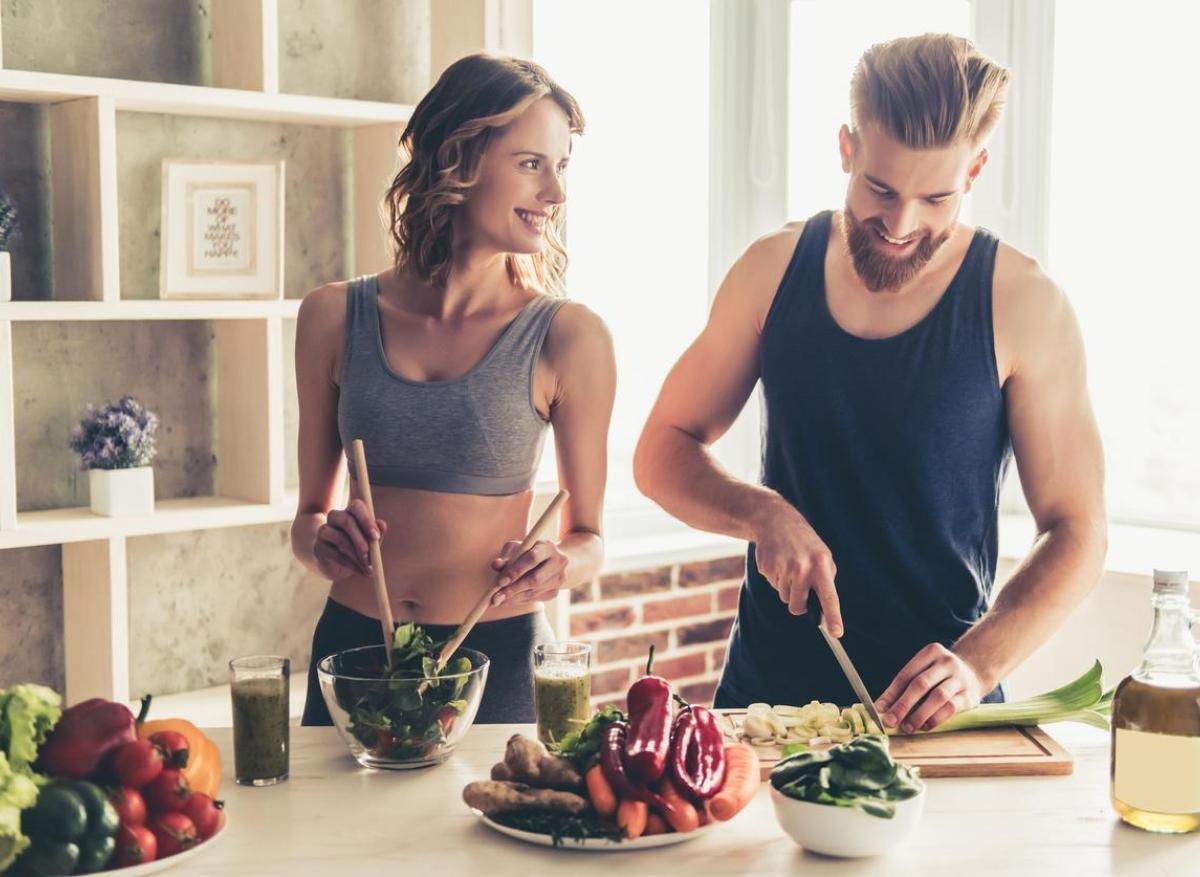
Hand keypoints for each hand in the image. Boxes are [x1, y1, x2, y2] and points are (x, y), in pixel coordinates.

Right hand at [312, 499, 387, 581]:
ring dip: (357, 556)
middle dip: (361, 540)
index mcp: (350, 511)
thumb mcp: (370, 541)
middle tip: (370, 557)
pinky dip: (350, 564)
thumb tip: (381, 524)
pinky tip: (360, 570)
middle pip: (346, 521)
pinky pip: (335, 554)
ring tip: (368, 567)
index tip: (376, 537)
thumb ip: (377, 533)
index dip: (367, 520)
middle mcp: (335, 517)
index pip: (356, 507)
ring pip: (340, 539)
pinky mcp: (318, 547)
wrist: (338, 565)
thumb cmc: (359, 548)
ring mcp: (324, 531)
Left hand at [490, 539, 567, 605]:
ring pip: (535, 592)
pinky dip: (520, 600)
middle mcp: (558, 562)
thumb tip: (496, 565)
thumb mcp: (516, 548)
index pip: (532, 559)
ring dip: (515, 597)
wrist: (550, 559)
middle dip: (514, 589)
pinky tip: (509, 599)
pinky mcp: (555, 591)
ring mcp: (559, 578)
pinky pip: (536, 598)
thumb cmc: (528, 551)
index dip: (516, 571)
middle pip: (535, 579)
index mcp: (547, 547)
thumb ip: (506, 556)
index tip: (501, 581)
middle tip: (497, 596)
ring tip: (498, 599)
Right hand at [751, 497, 843, 635]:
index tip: (836, 633)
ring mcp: (783, 568)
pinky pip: (773, 585)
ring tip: (789, 566)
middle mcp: (802, 568)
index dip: (833, 616)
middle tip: (798, 586)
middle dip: (797, 604)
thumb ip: (825, 580)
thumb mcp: (822, 556)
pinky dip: (776, 578)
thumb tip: (824, 608)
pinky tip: (778, 561)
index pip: (829, 596)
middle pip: (798, 606)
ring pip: (785, 597)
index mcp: (821, 565)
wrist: (776, 521)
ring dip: (787, 588)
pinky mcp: (767, 568)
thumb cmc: (805, 543)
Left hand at [874, 644, 986, 733]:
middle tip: (890, 721)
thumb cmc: (939, 675)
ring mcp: (960, 678)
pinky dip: (936, 718)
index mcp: (930, 652)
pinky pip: (951, 708)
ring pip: (937, 697)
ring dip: (919, 714)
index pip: (906, 674)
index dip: (891, 693)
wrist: (974, 672)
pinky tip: (925, 726)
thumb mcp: (924, 671)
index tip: (880, 709)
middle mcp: (946, 662)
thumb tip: (882, 707)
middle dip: (903, 705)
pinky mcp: (970, 695)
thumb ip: (905, 686)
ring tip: (907, 727)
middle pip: (920, 684)